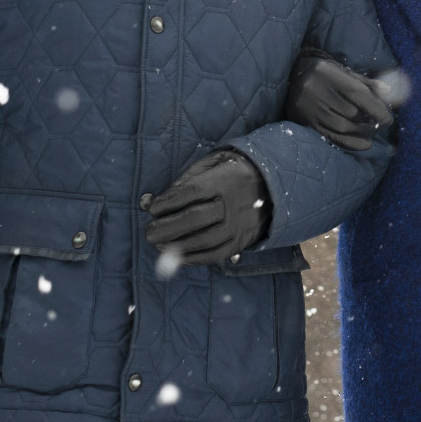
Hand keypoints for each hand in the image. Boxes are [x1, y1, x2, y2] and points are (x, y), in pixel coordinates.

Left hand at [144, 150, 272, 267]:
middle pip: (196, 217)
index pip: (192, 192)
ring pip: (205, 239)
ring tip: (159, 244)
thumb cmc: (232, 172)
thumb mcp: (212, 163)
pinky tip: (178, 257)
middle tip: (149, 232)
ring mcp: (238, 225)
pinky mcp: (240, 241)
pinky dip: (194, 258)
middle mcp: (233, 204)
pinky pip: (216, 254)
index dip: (169, 201)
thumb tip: (157, 200)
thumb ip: (186, 180)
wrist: (271, 185)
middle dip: (168, 227)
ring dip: (178, 245)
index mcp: (225, 180)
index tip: (153, 208)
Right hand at [286, 52, 394, 150]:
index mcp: (330, 76)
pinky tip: (362, 145)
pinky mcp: (304, 122)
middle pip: (351, 113)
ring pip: (342, 127)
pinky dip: (349, 143)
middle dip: (369, 122)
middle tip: (380, 125)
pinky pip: (330, 137)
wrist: (292, 75)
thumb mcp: (345, 72)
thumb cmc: (325, 73)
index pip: (358, 95)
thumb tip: (388, 91)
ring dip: (361, 133)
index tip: (389, 119)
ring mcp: (310, 108)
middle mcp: (318, 92)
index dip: (376, 109)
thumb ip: (366, 83)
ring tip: (371, 133)